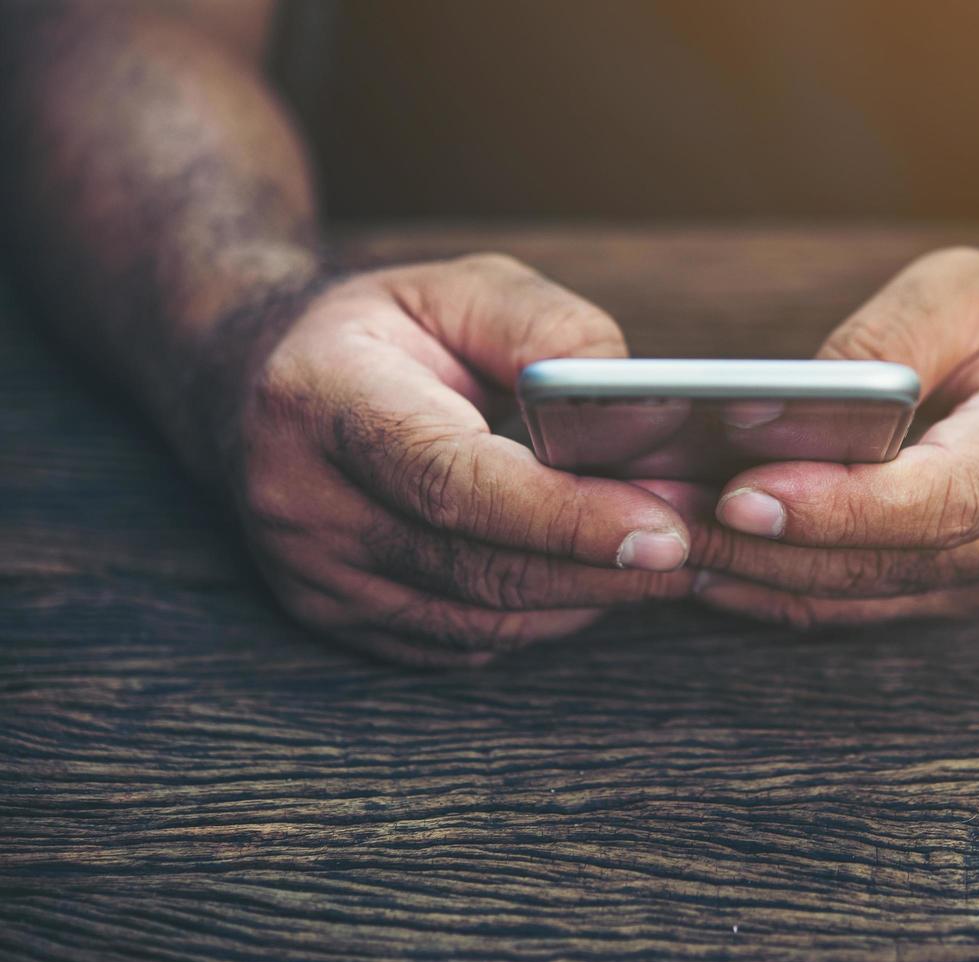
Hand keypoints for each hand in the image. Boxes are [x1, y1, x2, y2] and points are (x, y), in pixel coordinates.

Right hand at [220, 255, 693, 664]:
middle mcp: (301, 500)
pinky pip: (464, 638)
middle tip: (700, 546)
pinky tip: (598, 578)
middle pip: (476, 565)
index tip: (665, 531)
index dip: (566, 515)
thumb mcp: (465, 288)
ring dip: (588, 596)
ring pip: (479, 616)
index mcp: (321, 399)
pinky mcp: (335, 615)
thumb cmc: (385, 327)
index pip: (456, 481)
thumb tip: (637, 412)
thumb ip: (552, 332)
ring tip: (669, 561)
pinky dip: (544, 614)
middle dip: (603, 566)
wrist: (262, 379)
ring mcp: (312, 573)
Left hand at [686, 247, 978, 626]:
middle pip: (881, 562)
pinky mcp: (950, 593)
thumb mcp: (972, 289)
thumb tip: (782, 403)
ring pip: (858, 596)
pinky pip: (856, 606)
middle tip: (657, 515)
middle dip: (762, 547)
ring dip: (754, 576)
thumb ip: (887, 340)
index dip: (838, 506)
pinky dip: (777, 591)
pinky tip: (706, 567)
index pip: (937, 498)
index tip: (741, 498)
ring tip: (657, 537)